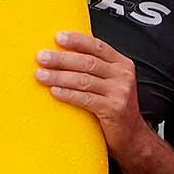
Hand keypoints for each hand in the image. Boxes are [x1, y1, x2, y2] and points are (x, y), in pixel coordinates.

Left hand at [33, 30, 148, 146]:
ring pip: (84, 80)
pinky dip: (67, 94)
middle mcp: (122, 75)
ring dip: (59, 77)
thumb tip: (63, 54)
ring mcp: (120, 92)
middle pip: (87, 62)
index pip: (97, 46)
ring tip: (41, 75)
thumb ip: (96, 67)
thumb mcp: (111, 82)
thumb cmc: (115, 106)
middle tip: (42, 57)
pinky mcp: (113, 109)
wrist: (132, 135)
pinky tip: (54, 92)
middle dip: (61, 59)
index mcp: (122, 64)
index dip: (77, 40)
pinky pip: (85, 99)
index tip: (58, 37)